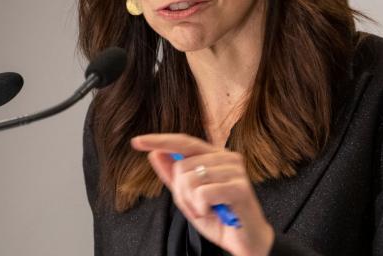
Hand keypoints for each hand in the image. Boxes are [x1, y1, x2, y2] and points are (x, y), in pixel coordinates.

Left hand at [131, 133, 274, 255]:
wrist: (246, 242)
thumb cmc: (220, 217)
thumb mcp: (189, 198)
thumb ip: (173, 176)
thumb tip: (155, 153)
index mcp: (215, 155)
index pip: (183, 141)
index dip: (159, 140)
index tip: (136, 142)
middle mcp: (226, 157)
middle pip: (182, 165)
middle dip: (181, 192)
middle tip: (197, 206)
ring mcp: (235, 170)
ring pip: (190, 179)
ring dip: (192, 202)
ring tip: (208, 210)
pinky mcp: (239, 186)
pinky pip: (203, 192)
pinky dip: (202, 207)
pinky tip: (214, 212)